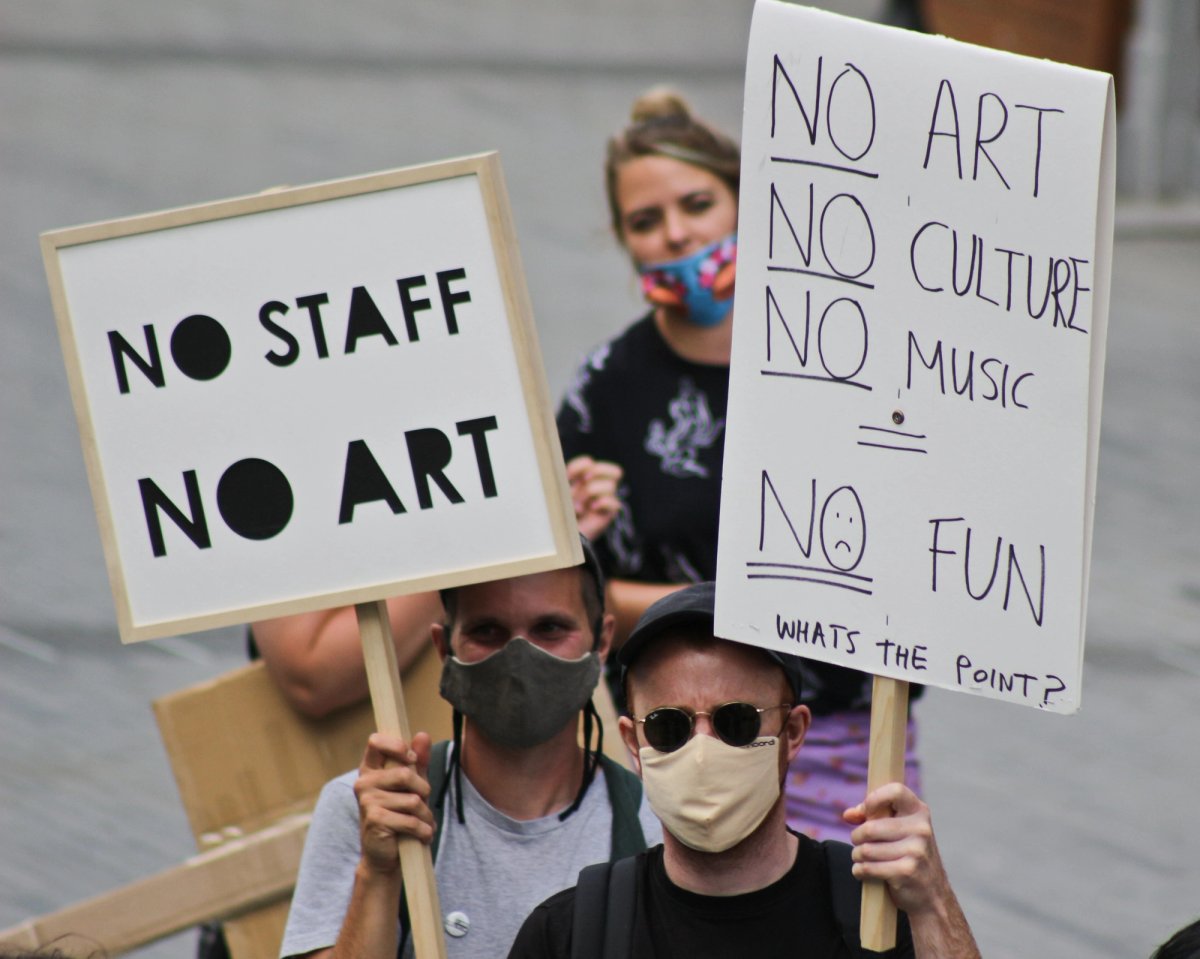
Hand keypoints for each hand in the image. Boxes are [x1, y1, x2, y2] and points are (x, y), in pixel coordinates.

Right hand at [354, 732, 435, 874]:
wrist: (385, 855)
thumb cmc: (399, 814)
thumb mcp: (412, 785)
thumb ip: (417, 760)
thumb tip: (422, 735)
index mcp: (370, 769)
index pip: (375, 742)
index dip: (397, 746)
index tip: (411, 759)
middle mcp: (364, 783)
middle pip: (404, 774)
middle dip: (423, 790)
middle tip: (424, 802)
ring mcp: (367, 802)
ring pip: (412, 800)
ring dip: (425, 815)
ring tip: (423, 822)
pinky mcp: (375, 821)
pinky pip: (411, 820)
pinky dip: (423, 830)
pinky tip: (422, 835)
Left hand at [566, 455, 622, 540]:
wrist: (559, 534)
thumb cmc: (558, 512)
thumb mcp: (561, 490)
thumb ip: (569, 475)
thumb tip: (584, 463)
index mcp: (584, 480)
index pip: (590, 463)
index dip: (579, 466)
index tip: (567, 476)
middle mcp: (599, 488)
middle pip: (615, 471)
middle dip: (598, 471)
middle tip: (584, 480)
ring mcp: (605, 501)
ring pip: (611, 485)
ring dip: (591, 492)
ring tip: (579, 504)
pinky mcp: (608, 514)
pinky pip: (615, 502)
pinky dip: (601, 503)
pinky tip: (590, 509)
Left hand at [843, 783, 950, 917]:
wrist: (933, 895)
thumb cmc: (909, 856)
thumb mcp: (898, 830)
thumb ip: (872, 817)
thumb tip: (848, 815)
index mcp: (919, 812)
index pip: (896, 790)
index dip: (874, 799)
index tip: (866, 812)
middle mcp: (921, 829)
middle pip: (870, 828)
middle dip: (857, 837)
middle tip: (859, 843)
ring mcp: (916, 851)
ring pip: (866, 850)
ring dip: (857, 856)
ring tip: (863, 858)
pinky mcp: (907, 871)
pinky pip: (868, 868)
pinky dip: (859, 871)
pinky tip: (864, 872)